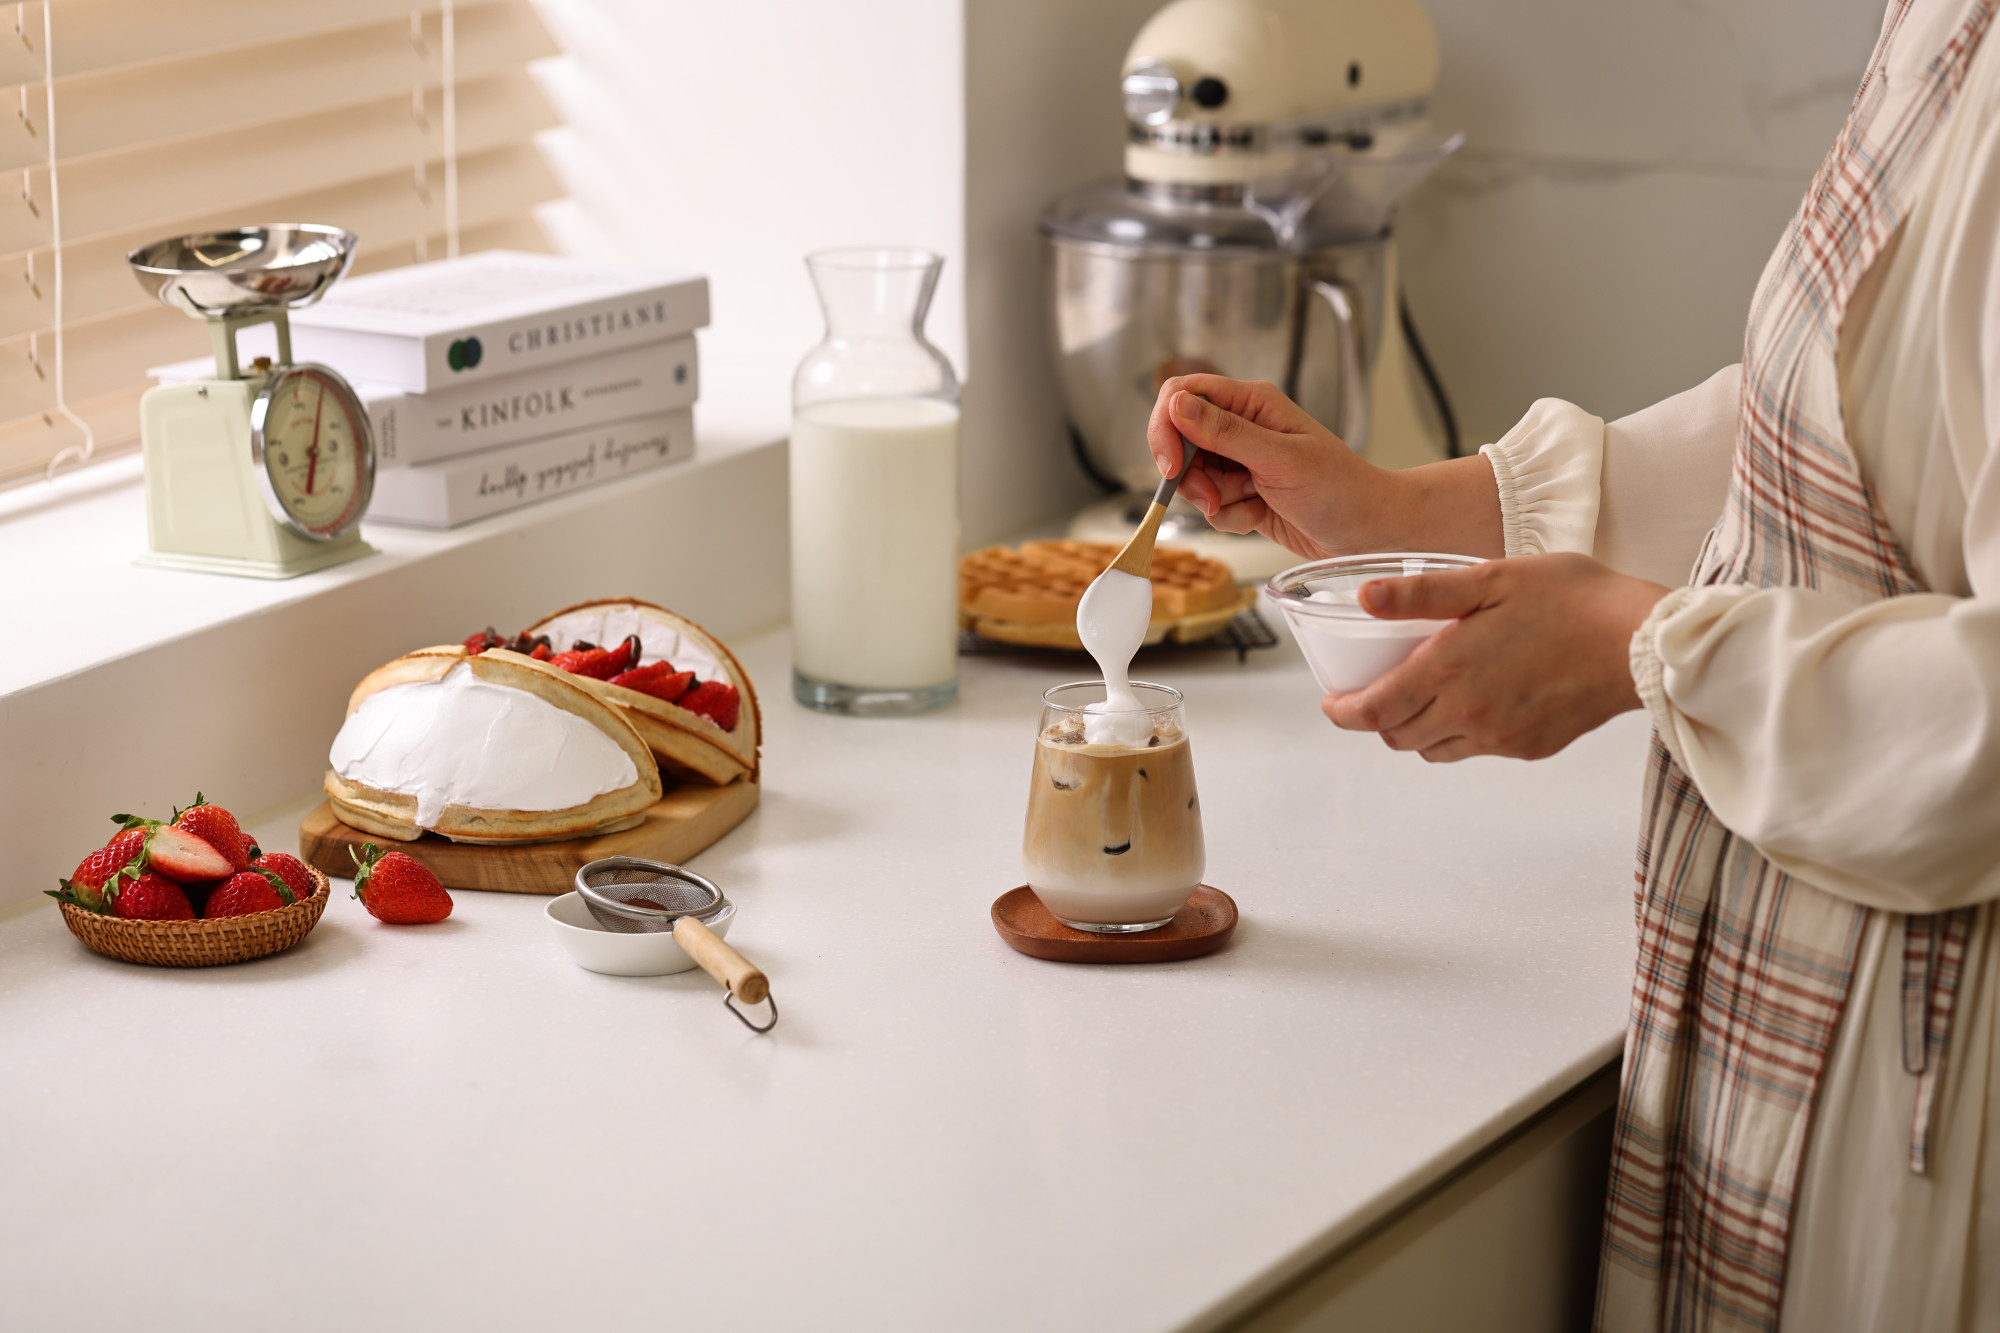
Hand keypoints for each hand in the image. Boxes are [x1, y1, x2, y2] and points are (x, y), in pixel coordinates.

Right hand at [1145, 374, 1502, 559]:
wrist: (1369, 531)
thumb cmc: (1340, 489)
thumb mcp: (1280, 459)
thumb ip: (1225, 433)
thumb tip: (1178, 406)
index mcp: (1252, 403)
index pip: (1183, 395)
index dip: (1166, 427)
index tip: (1170, 465)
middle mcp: (1242, 426)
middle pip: (1179, 440)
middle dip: (1187, 474)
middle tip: (1210, 496)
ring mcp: (1241, 460)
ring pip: (1192, 477)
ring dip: (1211, 499)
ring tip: (1247, 504)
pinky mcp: (1242, 491)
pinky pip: (1210, 504)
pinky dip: (1227, 516)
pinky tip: (1257, 516)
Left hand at [1322, 553, 1669, 761]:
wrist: (1640, 641)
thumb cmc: (1571, 599)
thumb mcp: (1490, 578)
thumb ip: (1420, 595)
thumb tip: (1364, 597)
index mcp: (1448, 672)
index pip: (1372, 713)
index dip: (1342, 713)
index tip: (1332, 703)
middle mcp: (1468, 714)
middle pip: (1397, 736)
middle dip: (1377, 719)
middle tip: (1376, 692)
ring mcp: (1499, 738)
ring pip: (1433, 750)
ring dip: (1417, 729)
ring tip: (1423, 695)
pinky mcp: (1528, 748)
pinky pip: (1475, 750)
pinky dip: (1461, 732)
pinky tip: (1476, 699)